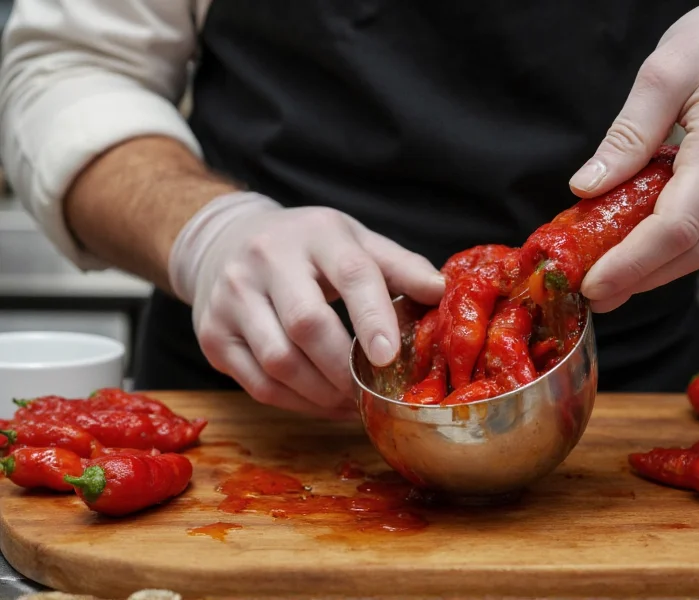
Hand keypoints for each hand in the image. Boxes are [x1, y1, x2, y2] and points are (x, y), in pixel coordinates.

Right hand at [168, 193, 444, 418]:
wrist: (225, 243)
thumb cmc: (306, 248)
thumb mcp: (354, 242)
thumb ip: (399, 266)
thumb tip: (441, 293)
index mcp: (315, 233)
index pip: (349, 272)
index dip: (372, 316)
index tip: (388, 357)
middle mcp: (265, 260)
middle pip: (307, 323)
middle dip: (345, 367)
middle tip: (373, 390)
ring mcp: (231, 298)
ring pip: (279, 361)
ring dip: (323, 393)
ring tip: (352, 401)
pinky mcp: (213, 336)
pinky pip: (259, 385)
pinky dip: (299, 404)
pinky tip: (325, 404)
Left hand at [569, 0, 698, 312]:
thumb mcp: (669, 69)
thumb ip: (628, 135)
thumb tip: (587, 186)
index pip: (676, 227)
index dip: (631, 263)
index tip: (594, 282)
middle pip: (695, 251)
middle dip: (640, 279)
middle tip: (597, 292)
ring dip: (662, 268)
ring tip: (616, 275)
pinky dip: (689, 245)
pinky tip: (656, 246)